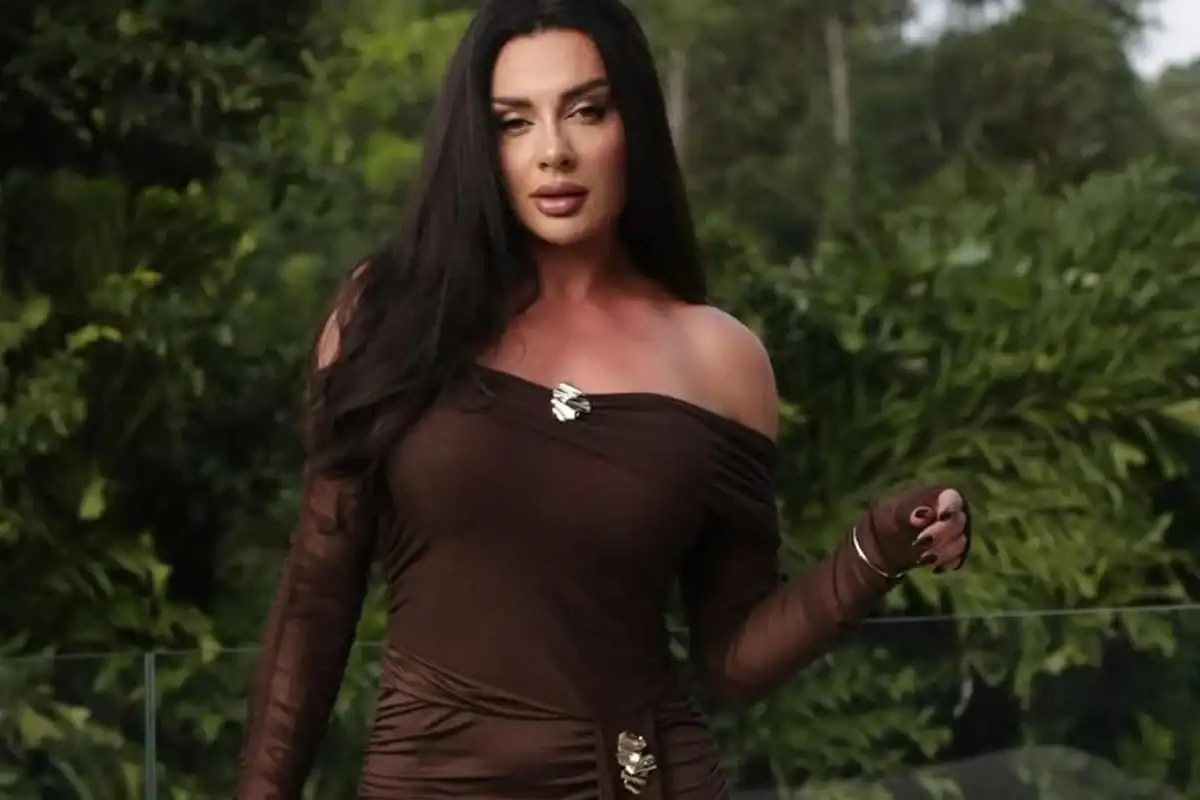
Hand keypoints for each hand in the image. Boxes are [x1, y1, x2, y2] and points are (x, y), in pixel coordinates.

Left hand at [857, 485, 971, 574]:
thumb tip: (923, 514)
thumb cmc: (888, 519)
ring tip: (921, 558)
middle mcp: (952, 513)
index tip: (942, 516)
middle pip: (958, 522)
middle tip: (919, 543)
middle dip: (940, 534)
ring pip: (960, 542)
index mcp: (938, 496)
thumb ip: (908, 512)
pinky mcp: (954, 552)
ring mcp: (955, 533)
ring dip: (942, 552)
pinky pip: (958, 559)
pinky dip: (946, 563)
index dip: (950, 507)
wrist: (884, 544)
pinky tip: (933, 567)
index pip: (952, 498)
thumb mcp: (892, 513)